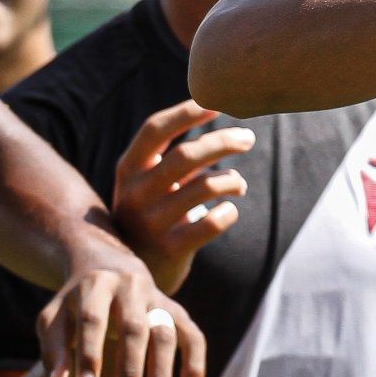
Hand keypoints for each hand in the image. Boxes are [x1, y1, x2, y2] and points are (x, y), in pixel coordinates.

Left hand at [35, 256, 205, 376]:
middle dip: (129, 366)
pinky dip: (194, 364)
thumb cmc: (75, 303)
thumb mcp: (54, 319)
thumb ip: (54, 349)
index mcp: (96, 285)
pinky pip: (193, 336)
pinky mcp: (176, 311)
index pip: (93, 319)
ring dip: (162, 370)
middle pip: (134, 327)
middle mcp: (131, 287)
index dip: (89, 353)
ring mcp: (158, 299)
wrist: (109, 265)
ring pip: (166, 332)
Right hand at [112, 100, 253, 294]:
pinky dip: (229, 212)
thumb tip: (223, 120)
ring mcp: (151, 223)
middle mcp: (134, 193)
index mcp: (128, 169)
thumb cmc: (152, 213)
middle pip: (186, 154)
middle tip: (247, 138)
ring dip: (231, 180)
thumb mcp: (149, 183)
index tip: (217, 104)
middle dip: (223, 141)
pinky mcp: (170, 249)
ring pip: (205, 187)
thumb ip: (177, 156)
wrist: (133, 272)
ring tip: (238, 184)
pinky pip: (213, 222)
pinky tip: (229, 210)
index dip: (186, 113)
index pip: (155, 129)